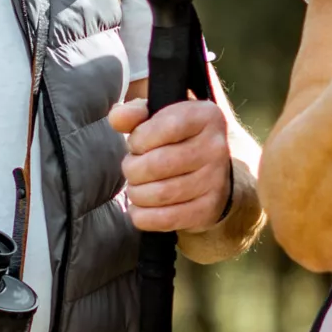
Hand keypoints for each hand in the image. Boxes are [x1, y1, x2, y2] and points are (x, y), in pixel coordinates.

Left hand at [110, 95, 233, 231]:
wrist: (214, 175)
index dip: (139, 138)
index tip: (137, 144)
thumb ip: (135, 113)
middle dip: (132, 168)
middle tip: (132, 168)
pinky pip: (166, 218)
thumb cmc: (177, 141)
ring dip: (136, 193)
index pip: (166, 126)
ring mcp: (215, 181)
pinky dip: (143, 216)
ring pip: (159, 194)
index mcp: (205, 116)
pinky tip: (140, 208)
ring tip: (137, 187)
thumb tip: (117, 118)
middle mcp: (215, 147)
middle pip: (157, 164)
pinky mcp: (208, 209)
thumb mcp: (159, 118)